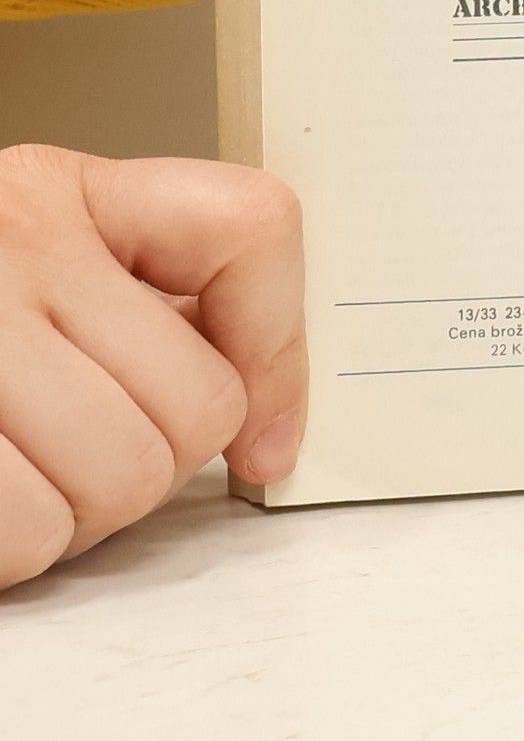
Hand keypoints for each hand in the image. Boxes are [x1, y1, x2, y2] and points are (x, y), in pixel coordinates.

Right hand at [0, 144, 305, 588]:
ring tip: (15, 474)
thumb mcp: (33, 260)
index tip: (263, 436)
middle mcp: (8, 242)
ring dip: (71, 517)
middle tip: (76, 452)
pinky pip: (23, 533)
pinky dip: (7, 550)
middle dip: (150, 462)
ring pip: (118, 483)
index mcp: (57, 190)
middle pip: (195, 406)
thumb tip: (268, 440)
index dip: (279, 349)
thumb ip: (148, 307)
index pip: (249, 226)